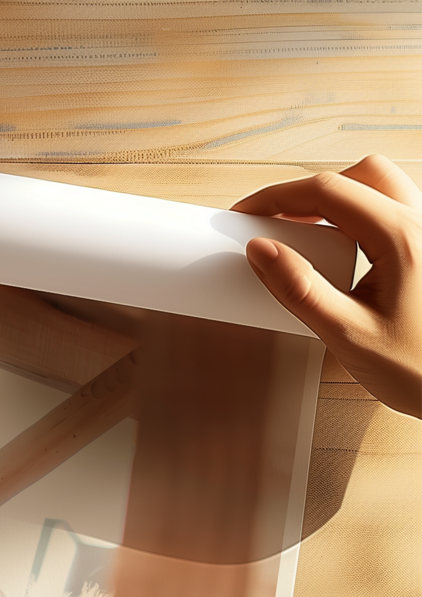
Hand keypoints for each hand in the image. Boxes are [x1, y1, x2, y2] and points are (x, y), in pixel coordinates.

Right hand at [232, 155, 421, 418]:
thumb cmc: (418, 368)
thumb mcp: (345, 333)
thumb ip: (300, 289)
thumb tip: (262, 252)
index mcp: (400, 237)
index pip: (328, 191)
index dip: (277, 197)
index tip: (245, 215)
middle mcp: (420, 224)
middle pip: (358, 175)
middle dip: (307, 192)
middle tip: (271, 222)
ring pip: (378, 187)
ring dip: (335, 200)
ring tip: (302, 235)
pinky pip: (389, 212)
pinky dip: (355, 217)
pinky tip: (338, 250)